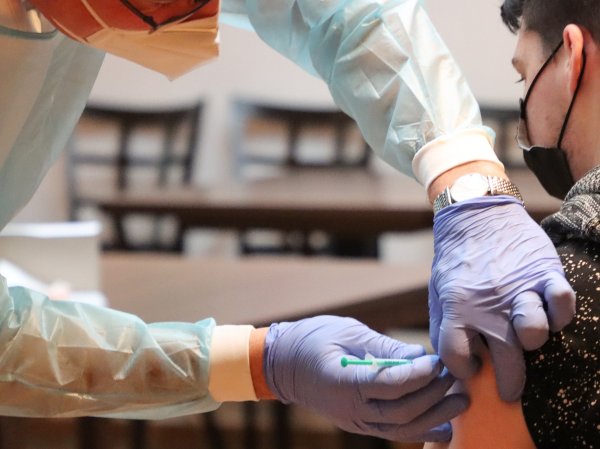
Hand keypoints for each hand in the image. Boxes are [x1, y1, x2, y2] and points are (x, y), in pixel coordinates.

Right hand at [263, 315, 467, 441]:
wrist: (282, 364)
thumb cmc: (313, 339)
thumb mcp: (347, 332)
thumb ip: (383, 347)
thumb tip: (419, 355)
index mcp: (344, 381)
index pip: (390, 385)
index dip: (418, 375)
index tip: (437, 360)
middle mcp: (350, 408)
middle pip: (401, 411)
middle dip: (433, 395)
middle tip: (454, 377)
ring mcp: (354, 420)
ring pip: (400, 429)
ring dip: (434, 417)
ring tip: (460, 402)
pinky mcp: (359, 424)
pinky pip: (392, 432)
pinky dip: (419, 430)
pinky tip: (443, 425)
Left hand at [429, 196, 575, 400]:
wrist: (474, 213)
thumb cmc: (455, 259)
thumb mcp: (437, 291)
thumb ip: (442, 327)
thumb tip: (448, 363)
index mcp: (457, 307)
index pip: (458, 357)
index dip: (463, 371)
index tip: (471, 369)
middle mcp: (489, 304)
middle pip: (505, 360)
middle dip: (508, 384)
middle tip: (508, 391)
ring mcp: (520, 288)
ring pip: (535, 334)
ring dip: (532, 342)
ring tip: (526, 340)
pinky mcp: (544, 272)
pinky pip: (563, 301)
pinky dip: (561, 313)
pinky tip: (550, 313)